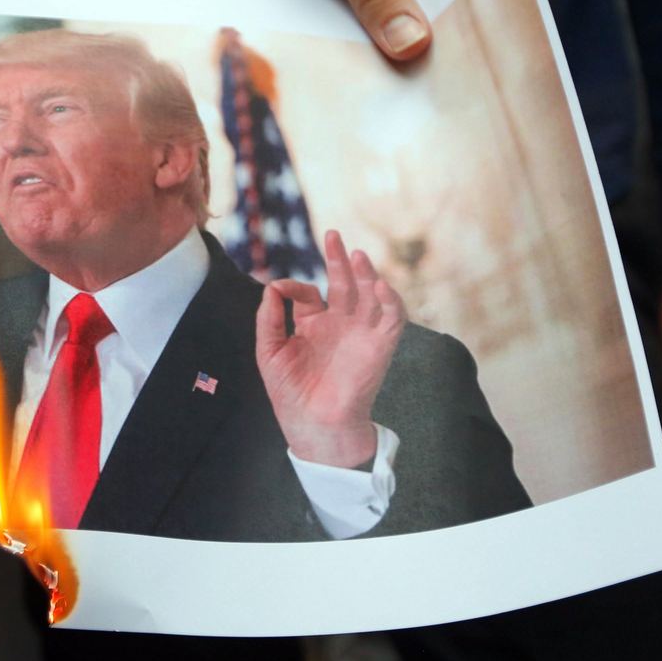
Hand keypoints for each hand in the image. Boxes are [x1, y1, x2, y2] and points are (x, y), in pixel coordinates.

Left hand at [218, 0, 475, 61]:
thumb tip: (413, 45)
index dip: (467, 5)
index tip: (465, 58)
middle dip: (427, 30)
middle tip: (429, 85)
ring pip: (403, 9)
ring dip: (390, 38)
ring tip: (393, 86)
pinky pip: (369, 14)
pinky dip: (360, 35)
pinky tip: (359, 70)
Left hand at [254, 231, 406, 466]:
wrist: (314, 425)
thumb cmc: (291, 394)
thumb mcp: (270, 352)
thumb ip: (268, 319)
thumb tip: (270, 287)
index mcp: (313, 325)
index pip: (309, 293)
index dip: (294, 286)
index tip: (281, 291)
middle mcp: (339, 324)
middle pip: (343, 284)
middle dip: (338, 259)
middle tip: (332, 235)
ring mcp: (361, 332)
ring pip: (369, 294)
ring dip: (365, 273)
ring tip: (357, 254)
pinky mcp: (380, 345)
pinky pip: (392, 317)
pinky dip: (390, 300)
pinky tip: (378, 284)